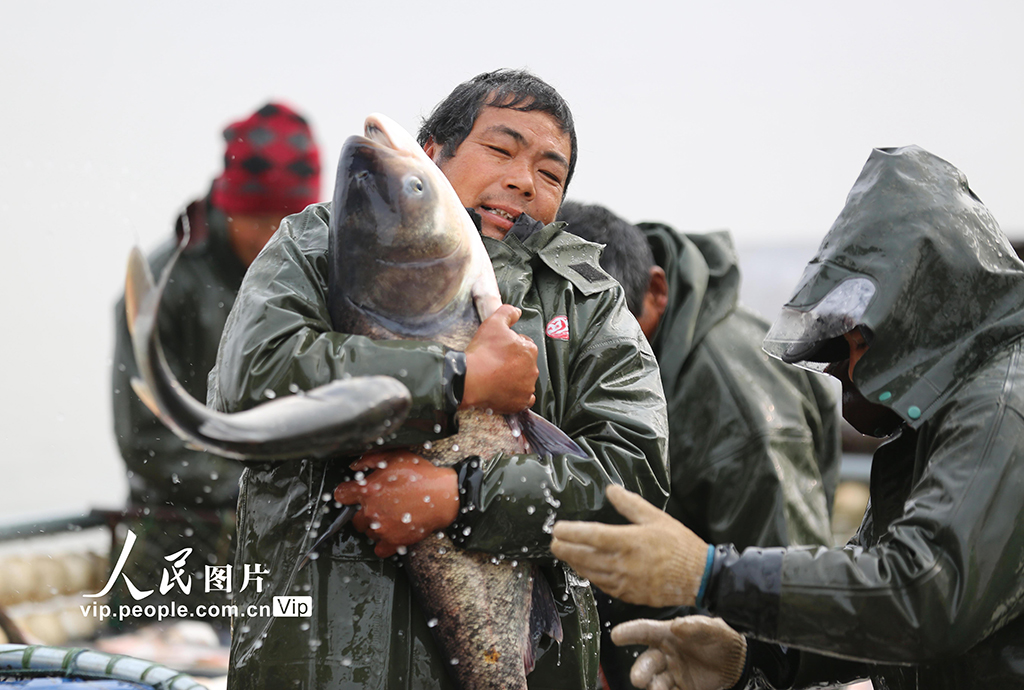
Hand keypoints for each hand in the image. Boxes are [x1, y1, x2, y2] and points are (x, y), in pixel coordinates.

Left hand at [333, 450, 458, 557]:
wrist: (445, 495)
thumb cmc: (421, 475)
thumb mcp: (395, 456)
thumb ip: (370, 459)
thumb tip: (354, 466)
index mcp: (368, 490)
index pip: (341, 495)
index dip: (347, 492)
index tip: (354, 493)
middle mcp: (371, 511)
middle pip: (354, 518)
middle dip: (363, 511)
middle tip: (379, 504)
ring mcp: (382, 528)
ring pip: (367, 532)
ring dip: (374, 526)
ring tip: (390, 516)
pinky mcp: (394, 541)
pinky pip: (379, 548)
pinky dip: (383, 543)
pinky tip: (391, 532)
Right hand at [462, 304, 537, 412]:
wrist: (470, 379)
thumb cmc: (482, 352)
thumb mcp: (493, 323)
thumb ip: (507, 313)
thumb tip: (517, 311)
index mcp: (529, 350)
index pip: (524, 345)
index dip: (511, 345)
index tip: (499, 349)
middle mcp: (533, 369)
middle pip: (525, 363)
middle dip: (514, 362)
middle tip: (496, 363)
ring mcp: (527, 387)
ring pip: (525, 381)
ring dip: (515, 378)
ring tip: (498, 377)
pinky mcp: (520, 403)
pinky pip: (524, 399)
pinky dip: (517, 396)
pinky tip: (506, 391)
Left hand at [550, 484, 709, 606]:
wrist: (698, 577)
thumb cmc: (679, 545)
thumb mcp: (656, 517)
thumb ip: (630, 504)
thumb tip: (611, 490)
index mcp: (629, 541)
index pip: (592, 535)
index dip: (571, 532)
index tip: (557, 528)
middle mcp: (623, 564)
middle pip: (584, 556)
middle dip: (565, 549)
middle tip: (554, 542)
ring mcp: (625, 582)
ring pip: (590, 573)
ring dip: (575, 563)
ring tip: (565, 554)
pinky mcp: (629, 595)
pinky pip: (603, 585)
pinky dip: (591, 576)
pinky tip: (586, 569)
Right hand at [612, 616, 746, 689]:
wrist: (736, 661)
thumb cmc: (718, 637)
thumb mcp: (712, 628)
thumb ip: (696, 626)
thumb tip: (677, 626)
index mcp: (667, 634)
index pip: (645, 631)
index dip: (629, 632)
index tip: (616, 635)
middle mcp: (665, 655)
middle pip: (646, 663)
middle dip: (640, 671)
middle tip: (638, 679)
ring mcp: (672, 673)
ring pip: (655, 682)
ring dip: (652, 687)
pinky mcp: (682, 688)